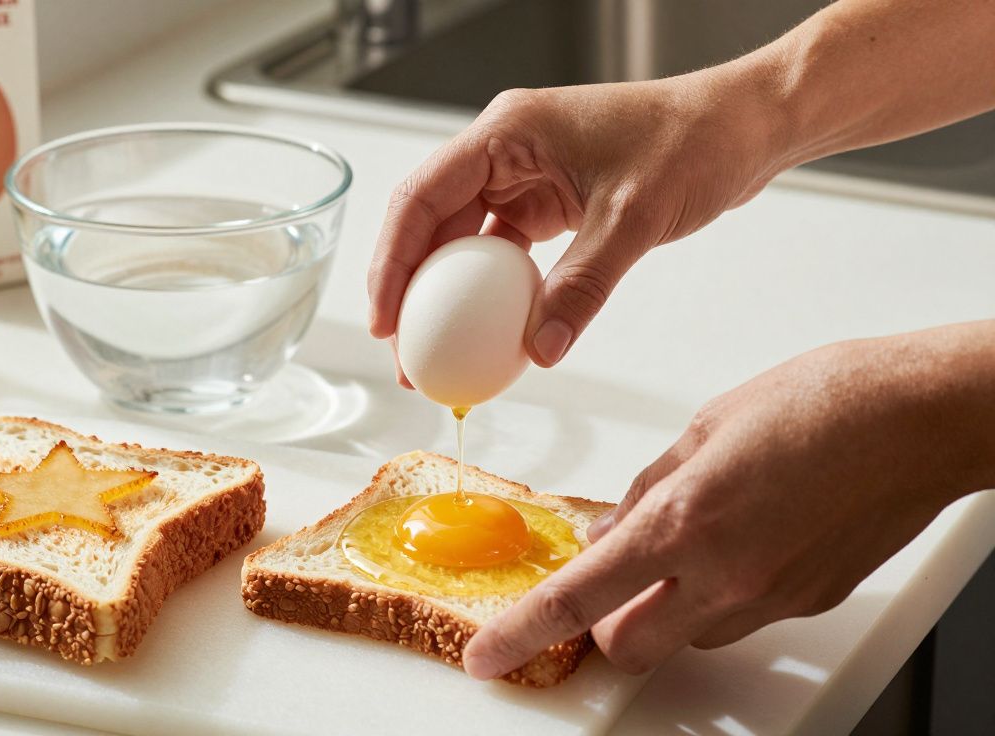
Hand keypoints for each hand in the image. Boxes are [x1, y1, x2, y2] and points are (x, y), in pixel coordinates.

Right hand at [367, 74, 783, 381]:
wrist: (744, 128)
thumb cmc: (693, 143)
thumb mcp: (633, 218)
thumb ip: (584, 285)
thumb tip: (540, 350)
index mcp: (507, 133)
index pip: (422, 197)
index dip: (392, 262)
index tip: (386, 322)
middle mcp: (504, 151)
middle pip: (430, 223)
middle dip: (410, 290)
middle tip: (407, 356)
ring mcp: (524, 176)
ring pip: (461, 242)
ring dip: (446, 298)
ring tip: (436, 356)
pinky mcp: (548, 202)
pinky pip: (502, 254)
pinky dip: (491, 295)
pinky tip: (489, 337)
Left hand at [462, 323, 994, 676]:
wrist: (919, 418)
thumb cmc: (820, 402)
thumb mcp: (704, 427)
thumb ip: (647, 488)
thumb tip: (610, 528)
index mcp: (685, 523)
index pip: (578, 599)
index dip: (521, 634)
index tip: (486, 656)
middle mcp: (725, 577)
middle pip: (627, 646)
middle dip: (602, 623)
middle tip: (607, 577)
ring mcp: (770, 600)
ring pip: (685, 639)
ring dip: (663, 609)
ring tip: (686, 542)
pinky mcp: (806, 605)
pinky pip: (737, 620)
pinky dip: (716, 595)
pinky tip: (736, 539)